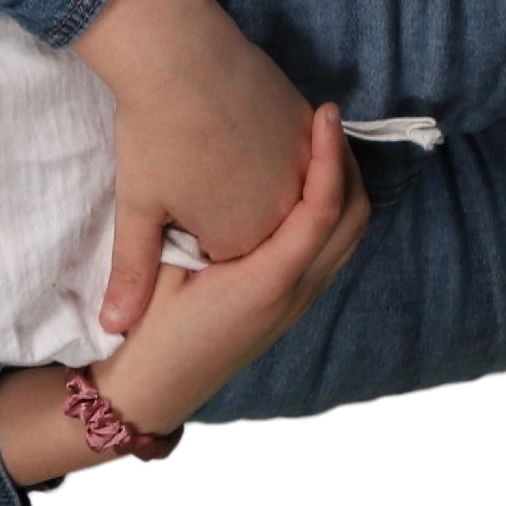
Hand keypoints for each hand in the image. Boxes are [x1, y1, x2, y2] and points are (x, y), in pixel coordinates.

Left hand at [72, 0, 315, 339]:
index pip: (241, 259)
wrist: (180, 53)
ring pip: (297, 193)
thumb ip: (133, 274)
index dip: (214, 244)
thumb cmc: (152, 132)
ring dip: (275, 186)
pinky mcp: (311, 127)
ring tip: (225, 153)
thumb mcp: (136, 209)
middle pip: (274, 228)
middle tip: (200, 165)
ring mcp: (305, 167)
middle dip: (244, 214)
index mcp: (248, 241)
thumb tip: (113, 328)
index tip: (185, 208)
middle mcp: (288, 209)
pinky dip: (290, 155)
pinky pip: (310, 156)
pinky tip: (249, 130)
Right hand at [86, 102, 375, 442]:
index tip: (322, 115)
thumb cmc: (153, 331)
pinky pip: (331, 252)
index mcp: (268, 282)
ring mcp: (298, 304)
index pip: (322, 211)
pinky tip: (303, 188)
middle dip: (349, 167)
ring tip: (320, 146)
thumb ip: (196, 226)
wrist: (154, 391)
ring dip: (346, 190)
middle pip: (353, 222)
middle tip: (326, 122)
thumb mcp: (162, 270)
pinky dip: (332, 213)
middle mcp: (296, 294)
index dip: (329, 158)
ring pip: (349, 239)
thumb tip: (231, 171)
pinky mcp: (290, 307)